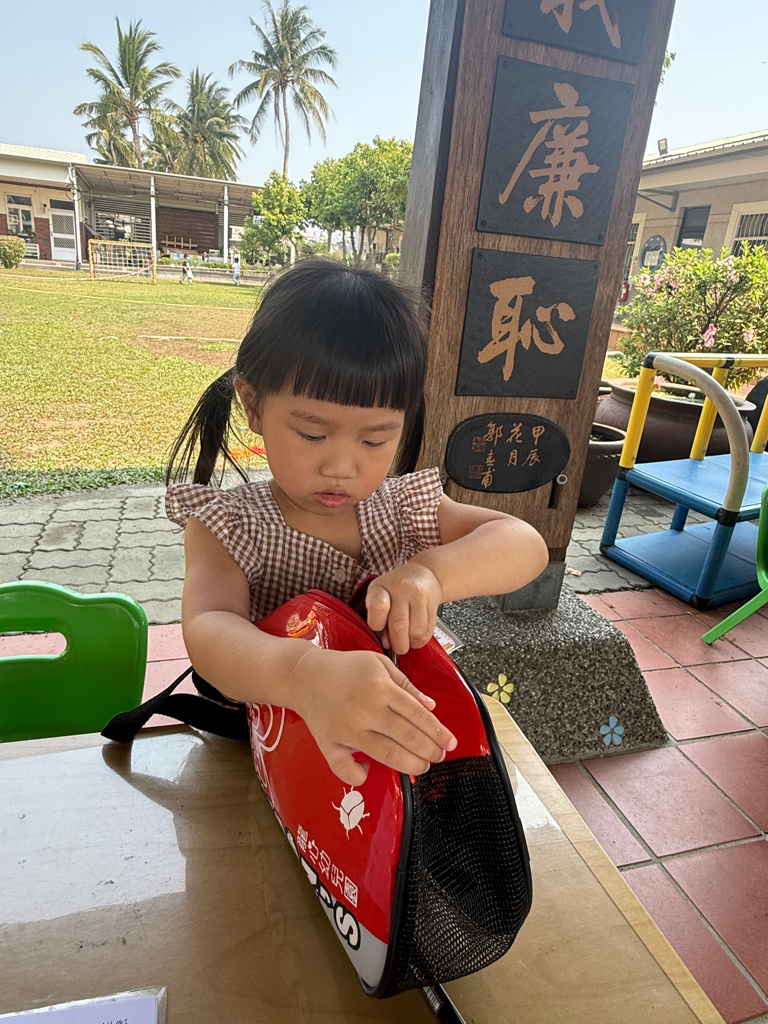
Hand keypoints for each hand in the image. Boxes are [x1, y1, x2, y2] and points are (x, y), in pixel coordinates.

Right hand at [289, 646, 455, 785]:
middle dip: (430, 751)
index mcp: (380, 688)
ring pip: (387, 755)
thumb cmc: (345, 668)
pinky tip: (370, 771)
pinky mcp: (330, 745)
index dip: (438, 732)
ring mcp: (348, 730)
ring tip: (422, 766)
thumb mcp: (380, 665)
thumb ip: (407, 685)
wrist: (305, 675)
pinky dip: (360, 775)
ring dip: (410, 765)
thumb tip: (431, 707)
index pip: (418, 715)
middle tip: (439, 756)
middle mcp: (366, 710)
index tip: (450, 742)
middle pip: (408, 737)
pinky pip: (346, 769)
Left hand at [365, 563, 442, 655]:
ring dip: (410, 643)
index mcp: (381, 587)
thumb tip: (388, 643)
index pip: (377, 607)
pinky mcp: (433, 604)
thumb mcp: (378, 596)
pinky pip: (428, 631)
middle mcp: (401, 589)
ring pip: (416, 632)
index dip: (376, 624)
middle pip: (399, 625)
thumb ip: (378, 619)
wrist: (421, 574)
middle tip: (396, 647)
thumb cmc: (394, 588)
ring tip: (406, 639)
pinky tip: (415, 635)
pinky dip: (420, 640)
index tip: (379, 627)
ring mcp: (419, 596)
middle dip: (397, 644)